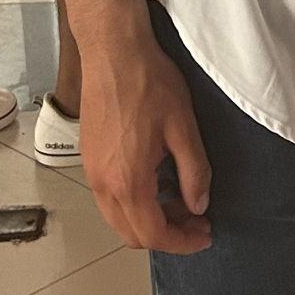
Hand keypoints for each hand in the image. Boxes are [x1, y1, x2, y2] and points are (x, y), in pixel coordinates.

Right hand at [79, 29, 213, 254]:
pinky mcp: (89, 157)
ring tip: (181, 198)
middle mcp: (103, 184)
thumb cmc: (148, 83)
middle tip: (197, 218)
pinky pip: (110, 197)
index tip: (205, 234)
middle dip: (167, 234)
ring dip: (150, 218)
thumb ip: (194, 172)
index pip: (154, 234)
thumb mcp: (183, 127)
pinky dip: (134, 202)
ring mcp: (92, 171)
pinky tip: (158, 179)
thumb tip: (198, 204)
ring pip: (119, 218)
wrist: (113, 52)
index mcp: (128, 181)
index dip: (182, 242)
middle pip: (132, 234)